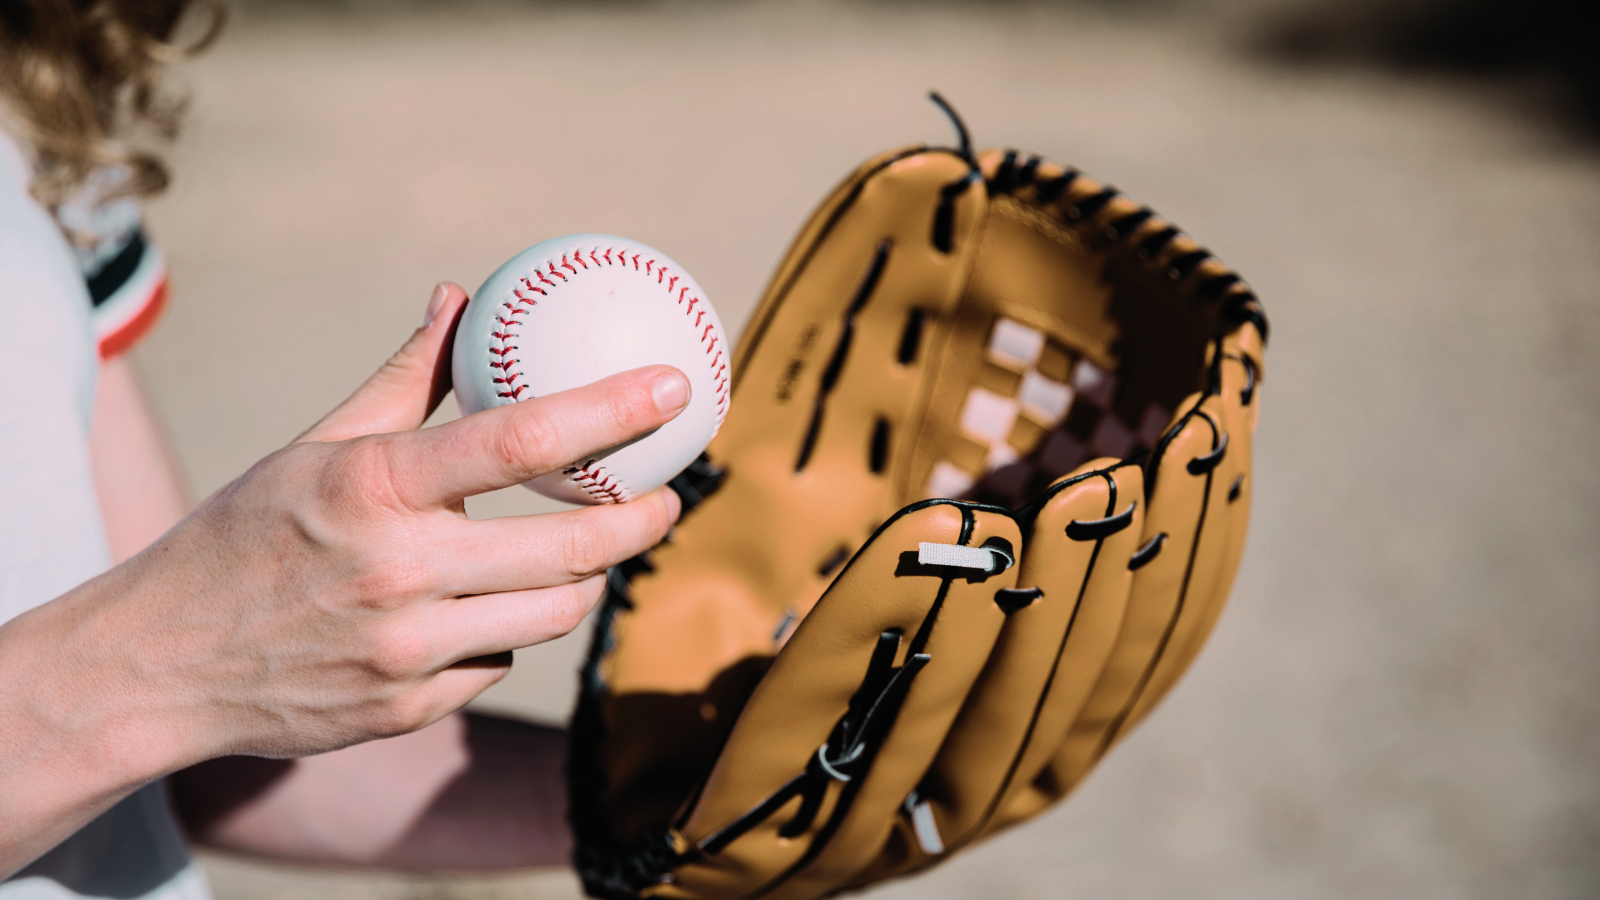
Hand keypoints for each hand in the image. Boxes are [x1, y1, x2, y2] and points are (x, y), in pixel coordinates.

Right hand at [0, 283, 685, 869]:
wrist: (161, 663)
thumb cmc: (246, 535)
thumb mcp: (317, 446)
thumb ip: (405, 377)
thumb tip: (458, 295)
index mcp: (374, 487)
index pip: (523, 440)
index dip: (614, 410)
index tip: (675, 389)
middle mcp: (396, 572)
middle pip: (570, 549)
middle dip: (640, 521)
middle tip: (667, 497)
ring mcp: (405, 652)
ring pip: (553, 616)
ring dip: (584, 581)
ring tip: (590, 552)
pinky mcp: (407, 711)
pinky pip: (499, 664)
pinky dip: (505, 634)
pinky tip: (482, 613)